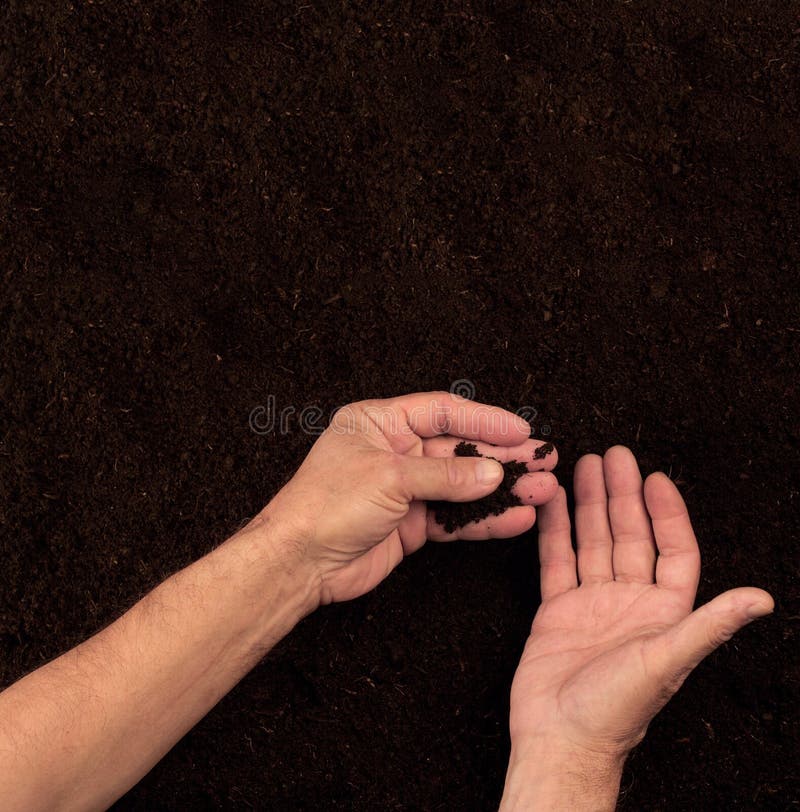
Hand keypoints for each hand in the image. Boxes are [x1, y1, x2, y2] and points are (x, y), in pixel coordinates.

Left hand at [260, 392, 558, 604]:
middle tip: (544, 459)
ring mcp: (404, 489)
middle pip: (460, 448)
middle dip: (503, 455)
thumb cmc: (325, 505)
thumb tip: (493, 472)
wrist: (299, 563)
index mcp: (380, 423)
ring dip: (502, 489)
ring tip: (543, 490)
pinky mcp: (411, 523)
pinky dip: (484, 520)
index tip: (521, 429)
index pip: (443, 412)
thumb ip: (445, 475)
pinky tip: (515, 518)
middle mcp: (395, 452)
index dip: (484, 419)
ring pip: (464, 485)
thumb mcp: (388, 478)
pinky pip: (455, 518)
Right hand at [502, 446, 772, 807]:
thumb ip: (709, 624)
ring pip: (593, 540)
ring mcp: (593, 603)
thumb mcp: (667, 661)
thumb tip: (761, 599)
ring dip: (588, 504)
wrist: (560, 737)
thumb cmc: (616, 710)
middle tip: (612, 456)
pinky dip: (553, 531)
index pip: (673, 549)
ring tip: (581, 466)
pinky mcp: (558, 608)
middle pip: (630, 535)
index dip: (667, 513)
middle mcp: (630, 602)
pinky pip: (556, 560)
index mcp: (664, 612)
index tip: (654, 478)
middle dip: (621, 494)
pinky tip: (550, 504)